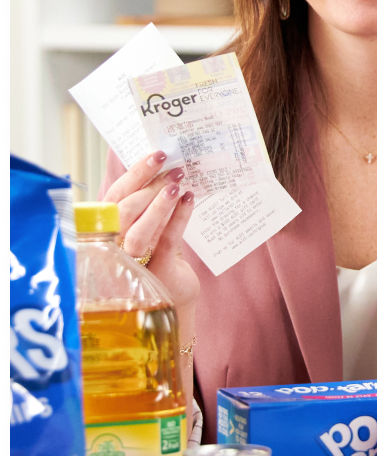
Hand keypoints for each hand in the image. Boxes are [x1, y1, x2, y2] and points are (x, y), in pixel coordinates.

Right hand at [102, 151, 199, 313]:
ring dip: (160, 203)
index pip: (115, 198)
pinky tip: (189, 200)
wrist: (174, 300)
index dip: (135, 175)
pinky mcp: (155, 275)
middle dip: (150, 185)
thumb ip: (150, 207)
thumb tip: (167, 169)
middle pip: (123, 210)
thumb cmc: (159, 260)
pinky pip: (166, 242)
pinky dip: (178, 218)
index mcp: (108, 233)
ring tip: (178, 182)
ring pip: (139, 230)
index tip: (156, 156)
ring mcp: (130, 265)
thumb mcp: (150, 231)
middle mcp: (113, 250)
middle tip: (174, 168)